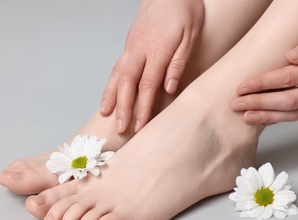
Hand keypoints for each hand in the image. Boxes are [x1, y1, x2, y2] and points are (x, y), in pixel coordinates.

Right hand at [100, 0, 204, 132]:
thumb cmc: (184, 11)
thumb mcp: (190, 35)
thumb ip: (179, 62)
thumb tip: (170, 88)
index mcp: (157, 50)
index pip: (147, 85)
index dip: (143, 107)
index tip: (140, 125)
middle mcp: (139, 50)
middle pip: (127, 84)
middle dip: (123, 108)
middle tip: (120, 129)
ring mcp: (131, 47)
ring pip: (117, 75)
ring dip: (112, 97)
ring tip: (106, 116)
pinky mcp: (129, 44)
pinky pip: (117, 67)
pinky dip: (111, 83)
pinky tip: (110, 94)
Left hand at [231, 27, 297, 124]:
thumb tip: (290, 56)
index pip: (287, 78)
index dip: (262, 84)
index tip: (243, 86)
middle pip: (286, 101)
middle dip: (258, 103)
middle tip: (236, 104)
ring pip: (293, 114)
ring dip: (266, 117)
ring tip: (245, 117)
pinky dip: (280, 119)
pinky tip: (265, 118)